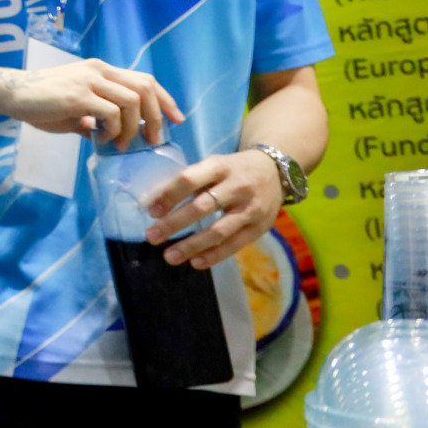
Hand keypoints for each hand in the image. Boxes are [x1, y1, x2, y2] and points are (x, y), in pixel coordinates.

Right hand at [1, 59, 182, 146]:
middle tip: (153, 140)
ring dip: (134, 127)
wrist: (10, 93)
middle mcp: (99, 71)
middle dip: (157, 116)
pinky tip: (104, 140)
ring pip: (132, 101)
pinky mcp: (77, 96)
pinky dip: (114, 130)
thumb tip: (108, 138)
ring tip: (123, 144)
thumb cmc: (39, 103)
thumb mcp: (74, 110)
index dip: (165, 99)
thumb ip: (94, 120)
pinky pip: (110, 113)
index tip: (177, 119)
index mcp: (101, 70)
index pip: (144, 79)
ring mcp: (88, 81)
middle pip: (145, 87)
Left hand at [143, 148, 282, 268]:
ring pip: (218, 231)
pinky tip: (195, 262)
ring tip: (170, 256)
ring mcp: (251, 208)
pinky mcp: (260, 227)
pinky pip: (234, 244)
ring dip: (191, 246)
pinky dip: (214, 255)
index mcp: (220, 166)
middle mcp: (237, 186)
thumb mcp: (214, 165)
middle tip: (151, 237)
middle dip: (174, 224)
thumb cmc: (233, 170)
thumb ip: (192, 181)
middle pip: (202, 207)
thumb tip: (158, 204)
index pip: (190, 179)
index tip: (152, 211)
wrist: (276, 171)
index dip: (169, 195)